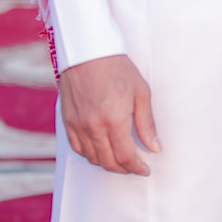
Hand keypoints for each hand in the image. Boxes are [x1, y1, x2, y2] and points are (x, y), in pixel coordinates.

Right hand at [59, 54, 159, 175]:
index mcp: (114, 120)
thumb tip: (154, 147)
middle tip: (134, 167)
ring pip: (92, 158)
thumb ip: (146, 123)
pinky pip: (77, 148)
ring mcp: (78, 125)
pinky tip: (100, 150)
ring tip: (119, 159)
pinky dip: (90, 154)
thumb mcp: (140, 92)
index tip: (145, 169)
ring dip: (107, 163)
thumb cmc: (117, 68)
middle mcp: (93, 126)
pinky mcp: (67, 121)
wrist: (87, 52)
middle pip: (108, 162)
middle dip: (124, 169)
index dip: (137, 168)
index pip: (126, 157)